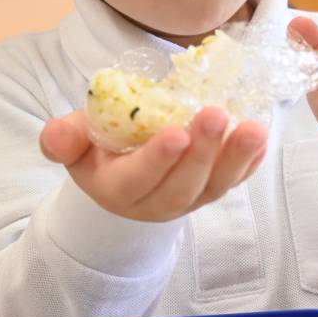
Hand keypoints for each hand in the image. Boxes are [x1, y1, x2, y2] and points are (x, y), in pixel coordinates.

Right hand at [39, 107, 268, 222]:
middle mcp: (157, 202)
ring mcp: (190, 199)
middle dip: (203, 151)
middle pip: (183, 183)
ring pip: (215, 186)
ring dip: (237, 157)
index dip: (158, 158)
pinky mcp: (213, 189)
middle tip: (216, 114)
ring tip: (254, 127)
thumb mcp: (75, 142)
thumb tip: (54, 136)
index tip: (177, 132)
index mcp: (118, 189)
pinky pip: (236, 180)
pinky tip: (263, 140)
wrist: (125, 173)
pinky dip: (252, 162)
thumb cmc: (100, 149)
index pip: (139, 178)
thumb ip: (64, 138)